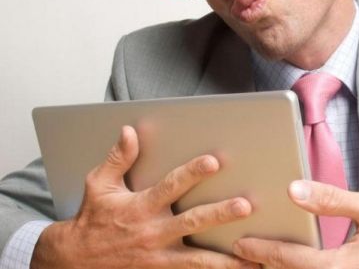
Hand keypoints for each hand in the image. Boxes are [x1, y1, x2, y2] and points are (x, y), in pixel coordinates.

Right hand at [31, 125, 258, 268]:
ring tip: (253, 258)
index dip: (192, 173)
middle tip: (245, 206)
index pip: (171, 186)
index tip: (214, 161)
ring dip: (225, 259)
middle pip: (192, 222)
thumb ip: (118, 158)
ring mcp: (159, 256)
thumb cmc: (93, 218)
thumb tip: (130, 131)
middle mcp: (153, 232)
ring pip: (197, 259)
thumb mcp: (99, 185)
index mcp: (141, 207)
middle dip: (220, 214)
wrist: (75, 260)